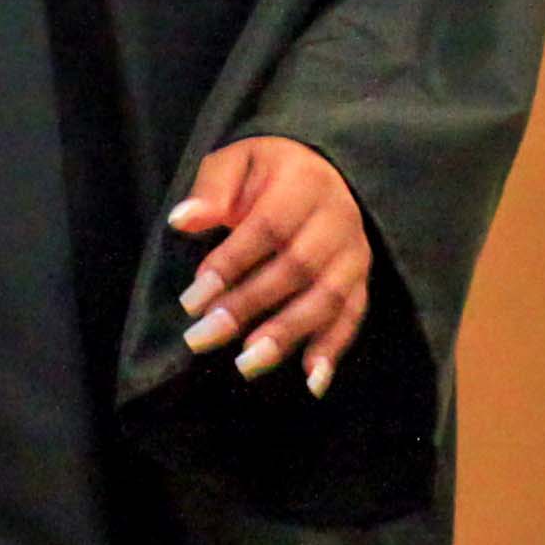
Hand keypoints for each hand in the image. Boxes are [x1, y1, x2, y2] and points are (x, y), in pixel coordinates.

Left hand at [168, 138, 370, 396]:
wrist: (322, 171)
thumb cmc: (267, 173)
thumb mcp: (236, 163)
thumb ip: (212, 189)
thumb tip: (183, 220)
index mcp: (304, 182)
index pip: (267, 228)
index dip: (230, 265)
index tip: (192, 300)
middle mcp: (338, 217)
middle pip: (296, 268)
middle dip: (247, 307)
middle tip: (202, 338)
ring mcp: (354, 252)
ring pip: (327, 298)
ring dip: (287, 335)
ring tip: (246, 364)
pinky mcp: (361, 279)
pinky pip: (353, 316)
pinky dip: (334, 349)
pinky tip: (312, 381)